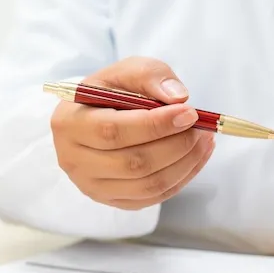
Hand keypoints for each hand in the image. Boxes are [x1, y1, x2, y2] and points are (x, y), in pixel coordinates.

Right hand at [50, 56, 215, 210]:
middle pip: (133, 163)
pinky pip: (153, 198)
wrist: (96, 118)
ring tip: (204, 140)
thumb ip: (150, 75)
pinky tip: (195, 157)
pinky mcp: (112, 201)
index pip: (114, 131)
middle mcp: (73, 160)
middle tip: (202, 129)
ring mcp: (91, 186)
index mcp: (68, 123)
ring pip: (147, 184)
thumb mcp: (126, 71)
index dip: (155, 125)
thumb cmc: (111, 92)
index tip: (190, 113)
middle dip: (176, 145)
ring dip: (185, 163)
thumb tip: (178, 97)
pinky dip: (182, 178)